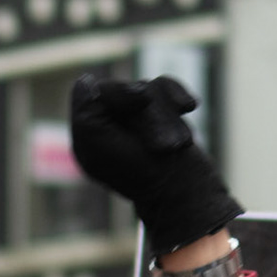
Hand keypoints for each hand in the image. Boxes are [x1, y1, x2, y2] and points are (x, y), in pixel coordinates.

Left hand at [69, 75, 243, 254]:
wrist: (184, 195)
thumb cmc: (140, 174)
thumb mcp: (99, 142)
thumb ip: (87, 107)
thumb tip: (87, 81)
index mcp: (89, 134)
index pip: (93, 91)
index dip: (118, 95)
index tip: (138, 107)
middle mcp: (109, 126)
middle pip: (127, 91)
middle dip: (151, 114)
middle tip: (162, 146)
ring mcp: (136, 122)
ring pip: (151, 91)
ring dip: (168, 119)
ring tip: (175, 145)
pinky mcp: (162, 118)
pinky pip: (166, 89)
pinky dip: (177, 99)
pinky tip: (189, 107)